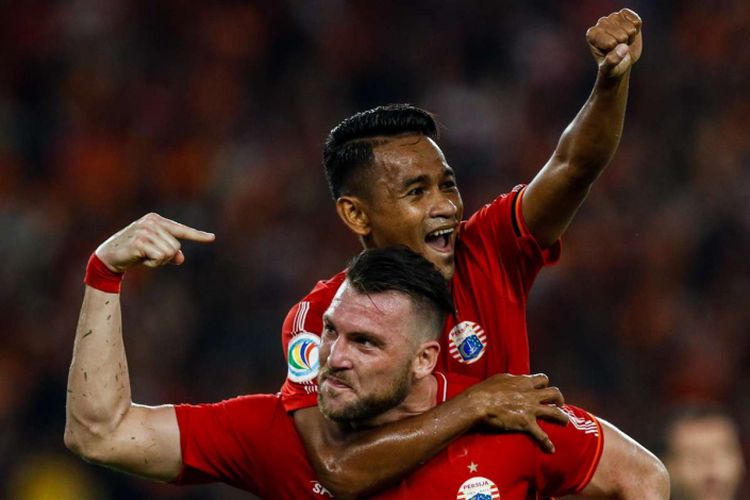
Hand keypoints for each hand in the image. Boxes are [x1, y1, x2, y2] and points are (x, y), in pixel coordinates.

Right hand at [95, 213, 214, 272]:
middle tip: (148, 256)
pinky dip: (153, 264)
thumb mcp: (154, 252)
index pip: (181, 229)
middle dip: (165, 257)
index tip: (212, 238)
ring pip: (170, 253)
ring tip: (143, 257)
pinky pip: (160, 258)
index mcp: (156, 220)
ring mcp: (145, 230)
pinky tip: (140, 260)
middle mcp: (152, 222)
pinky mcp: (140, 242)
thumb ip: (170, 253)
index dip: (197, 236)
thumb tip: (180, 258)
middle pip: (176, 246)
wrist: (109, 257)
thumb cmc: (134, 253)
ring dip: (158, 261)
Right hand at [465, 373, 567, 452]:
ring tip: (564, 422)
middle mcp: (531, 394)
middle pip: (554, 393)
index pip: (542, 379)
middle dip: (559, 399)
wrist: (478, 403)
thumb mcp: (499, 379)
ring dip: (562, 418)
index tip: (543, 390)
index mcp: (523, 382)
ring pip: (555, 412)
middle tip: (558, 404)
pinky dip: (547, 443)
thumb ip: (510, 380)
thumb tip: (512, 381)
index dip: (545, 385)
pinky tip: (550, 449)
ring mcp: (530, 409)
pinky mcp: (526, 423)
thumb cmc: (484, 390)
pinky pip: (541, 435)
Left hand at [586, 8, 642, 78]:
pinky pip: (637, 21)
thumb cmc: (612, 66)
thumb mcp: (609, 69)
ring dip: (630, 38)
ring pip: (631, 28)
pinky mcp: (626, 15)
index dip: (615, 51)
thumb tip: (623, 47)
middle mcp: (601, 23)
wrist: (621, 61)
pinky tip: (629, 34)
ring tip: (623, 42)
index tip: (610, 53)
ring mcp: (613, 17)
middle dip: (623, 45)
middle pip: (622, 35)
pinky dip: (637, 30)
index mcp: (592, 34)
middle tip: (618, 48)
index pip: (611, 43)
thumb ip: (612, 61)